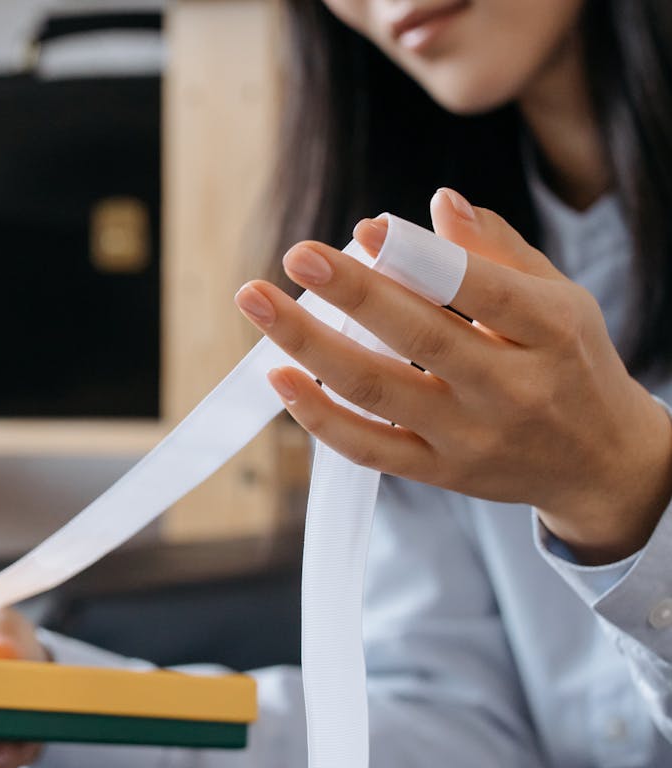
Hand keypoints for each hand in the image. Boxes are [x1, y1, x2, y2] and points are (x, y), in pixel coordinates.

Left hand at [235, 187, 671, 564]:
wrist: (602, 464)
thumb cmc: (568, 362)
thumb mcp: (557, 299)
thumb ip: (494, 252)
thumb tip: (435, 204)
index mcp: (551, 332)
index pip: (483, 289)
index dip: (420, 259)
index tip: (363, 229)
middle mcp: (512, 389)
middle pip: (421, 338)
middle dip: (354, 293)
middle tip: (297, 254)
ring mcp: (471, 438)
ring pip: (379, 391)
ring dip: (310, 346)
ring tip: (256, 304)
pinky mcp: (440, 473)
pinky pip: (369, 448)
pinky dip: (319, 416)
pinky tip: (278, 377)